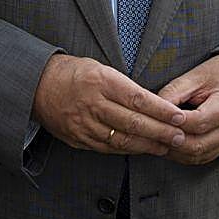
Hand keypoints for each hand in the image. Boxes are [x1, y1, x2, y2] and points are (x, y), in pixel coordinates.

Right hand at [32, 55, 187, 155]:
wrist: (38, 86)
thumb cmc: (74, 73)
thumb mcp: (100, 67)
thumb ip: (124, 86)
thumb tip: (154, 103)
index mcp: (100, 81)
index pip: (138, 99)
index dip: (161, 110)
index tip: (179, 117)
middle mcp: (92, 103)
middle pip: (133, 122)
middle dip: (160, 132)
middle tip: (180, 137)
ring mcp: (83, 124)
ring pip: (122, 140)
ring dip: (147, 145)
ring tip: (166, 146)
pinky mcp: (77, 138)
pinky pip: (107, 148)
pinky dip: (127, 150)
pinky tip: (142, 149)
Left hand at [157, 54, 218, 166]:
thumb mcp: (196, 76)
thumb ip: (174, 92)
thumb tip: (153, 109)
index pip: (199, 121)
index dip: (176, 122)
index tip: (157, 118)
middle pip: (198, 144)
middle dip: (171, 141)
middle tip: (151, 133)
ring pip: (198, 155)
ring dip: (175, 151)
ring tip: (156, 141)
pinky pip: (201, 157)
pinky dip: (183, 155)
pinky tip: (169, 147)